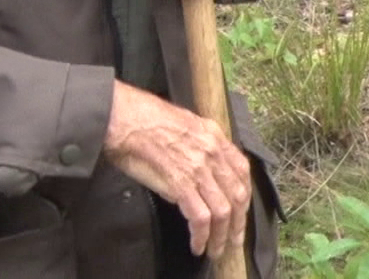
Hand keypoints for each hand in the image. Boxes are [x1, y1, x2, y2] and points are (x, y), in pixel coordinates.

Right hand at [103, 82, 250, 258]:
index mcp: (216, 137)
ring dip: (221, 236)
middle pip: (238, 195)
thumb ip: (201, 146)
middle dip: (238, 223)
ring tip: (215, 250)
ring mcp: (198, 169)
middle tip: (232, 241)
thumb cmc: (146, 120)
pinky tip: (197, 245)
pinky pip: (200, 217)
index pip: (243, 171)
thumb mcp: (186, 125)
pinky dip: (201, 236)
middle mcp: (213, 152)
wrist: (124, 118)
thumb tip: (203, 171)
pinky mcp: (180, 184)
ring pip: (223, 210)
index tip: (240, 213)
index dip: (244, 197)